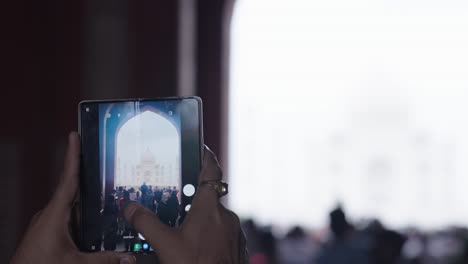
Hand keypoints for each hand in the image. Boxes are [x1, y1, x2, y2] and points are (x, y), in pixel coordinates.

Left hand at [11, 132, 134, 263]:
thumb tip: (127, 257)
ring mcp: (45, 221)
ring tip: (98, 186)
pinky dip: (77, 213)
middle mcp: (48, 214)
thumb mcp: (75, 263)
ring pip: (69, 204)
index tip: (74, 137)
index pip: (68, 179)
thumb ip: (103, 259)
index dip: (72, 156)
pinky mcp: (45, 230)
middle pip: (70, 187)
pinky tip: (88, 218)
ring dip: (82, 197)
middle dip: (82, 171)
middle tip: (94, 154)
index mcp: (55, 214)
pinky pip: (65, 215)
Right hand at [123, 147, 247, 263]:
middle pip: (209, 197)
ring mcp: (235, 231)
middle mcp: (226, 215)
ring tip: (185, 233)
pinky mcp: (238, 245)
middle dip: (195, 200)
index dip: (207, 156)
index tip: (202, 149)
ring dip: (202, 221)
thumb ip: (146, 224)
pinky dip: (211, 236)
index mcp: (209, 207)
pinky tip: (198, 248)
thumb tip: (130, 208)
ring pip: (216, 217)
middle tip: (180, 205)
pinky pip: (223, 233)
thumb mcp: (165, 245)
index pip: (211, 170)